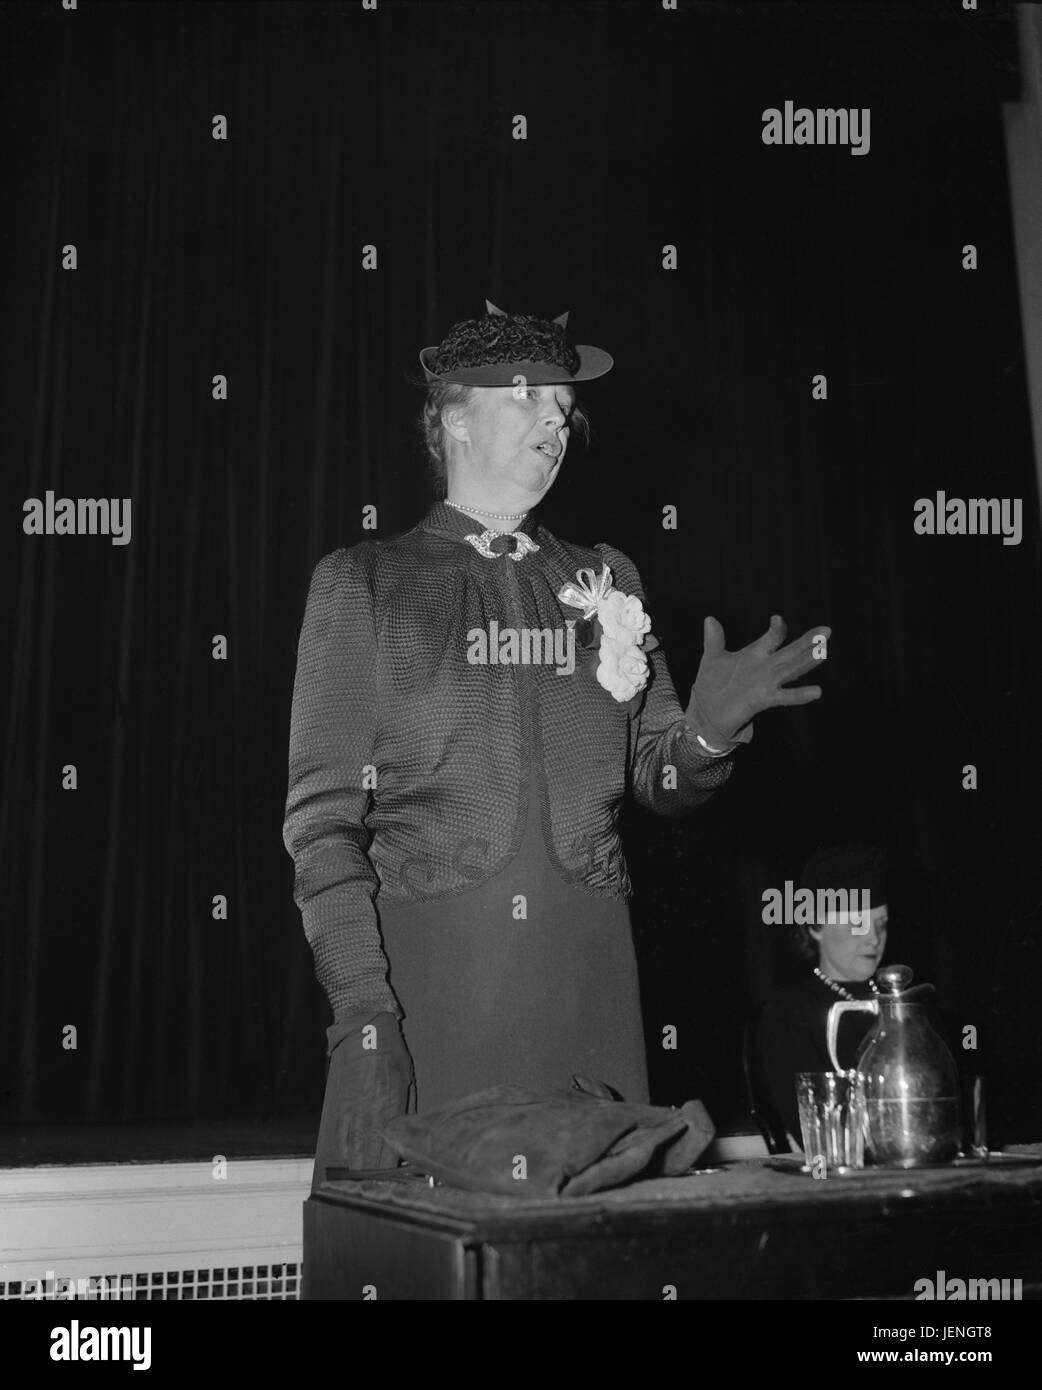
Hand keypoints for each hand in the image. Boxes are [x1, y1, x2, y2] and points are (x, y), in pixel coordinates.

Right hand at [320, 1011, 414, 1171]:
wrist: (365, 1031)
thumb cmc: (391, 1051)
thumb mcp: (406, 1076)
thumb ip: (404, 1104)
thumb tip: (404, 1125)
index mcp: (390, 1105)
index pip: (389, 1142)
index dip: (389, 1162)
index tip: (390, 1174)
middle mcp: (371, 1110)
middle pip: (370, 1147)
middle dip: (371, 1166)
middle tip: (373, 1182)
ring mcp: (355, 1107)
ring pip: (355, 1142)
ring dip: (357, 1160)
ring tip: (359, 1175)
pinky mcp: (343, 1100)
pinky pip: (343, 1128)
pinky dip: (344, 1143)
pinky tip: (346, 1154)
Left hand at [689, 614, 830, 742]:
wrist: (707, 714)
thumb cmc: (712, 685)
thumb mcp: (712, 659)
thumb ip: (714, 640)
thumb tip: (710, 619)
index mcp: (755, 655)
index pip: (771, 639)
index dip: (776, 629)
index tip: (777, 619)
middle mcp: (765, 667)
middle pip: (791, 652)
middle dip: (808, 641)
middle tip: (826, 630)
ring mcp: (767, 683)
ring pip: (792, 670)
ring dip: (808, 661)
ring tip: (823, 652)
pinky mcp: (764, 700)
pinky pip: (785, 696)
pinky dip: (800, 694)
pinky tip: (817, 691)